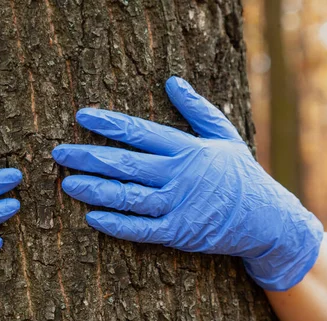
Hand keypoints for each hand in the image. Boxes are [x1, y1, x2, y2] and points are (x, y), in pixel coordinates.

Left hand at [52, 76, 322, 291]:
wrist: (267, 219)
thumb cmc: (239, 175)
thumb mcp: (223, 135)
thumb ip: (196, 109)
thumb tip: (171, 81)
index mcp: (187, 149)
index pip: (139, 132)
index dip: (108, 124)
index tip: (81, 117)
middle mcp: (178, 175)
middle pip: (125, 163)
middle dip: (88, 157)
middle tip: (59, 152)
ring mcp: (178, 206)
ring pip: (127, 196)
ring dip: (94, 189)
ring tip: (67, 184)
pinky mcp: (178, 233)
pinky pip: (141, 229)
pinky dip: (115, 224)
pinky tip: (92, 217)